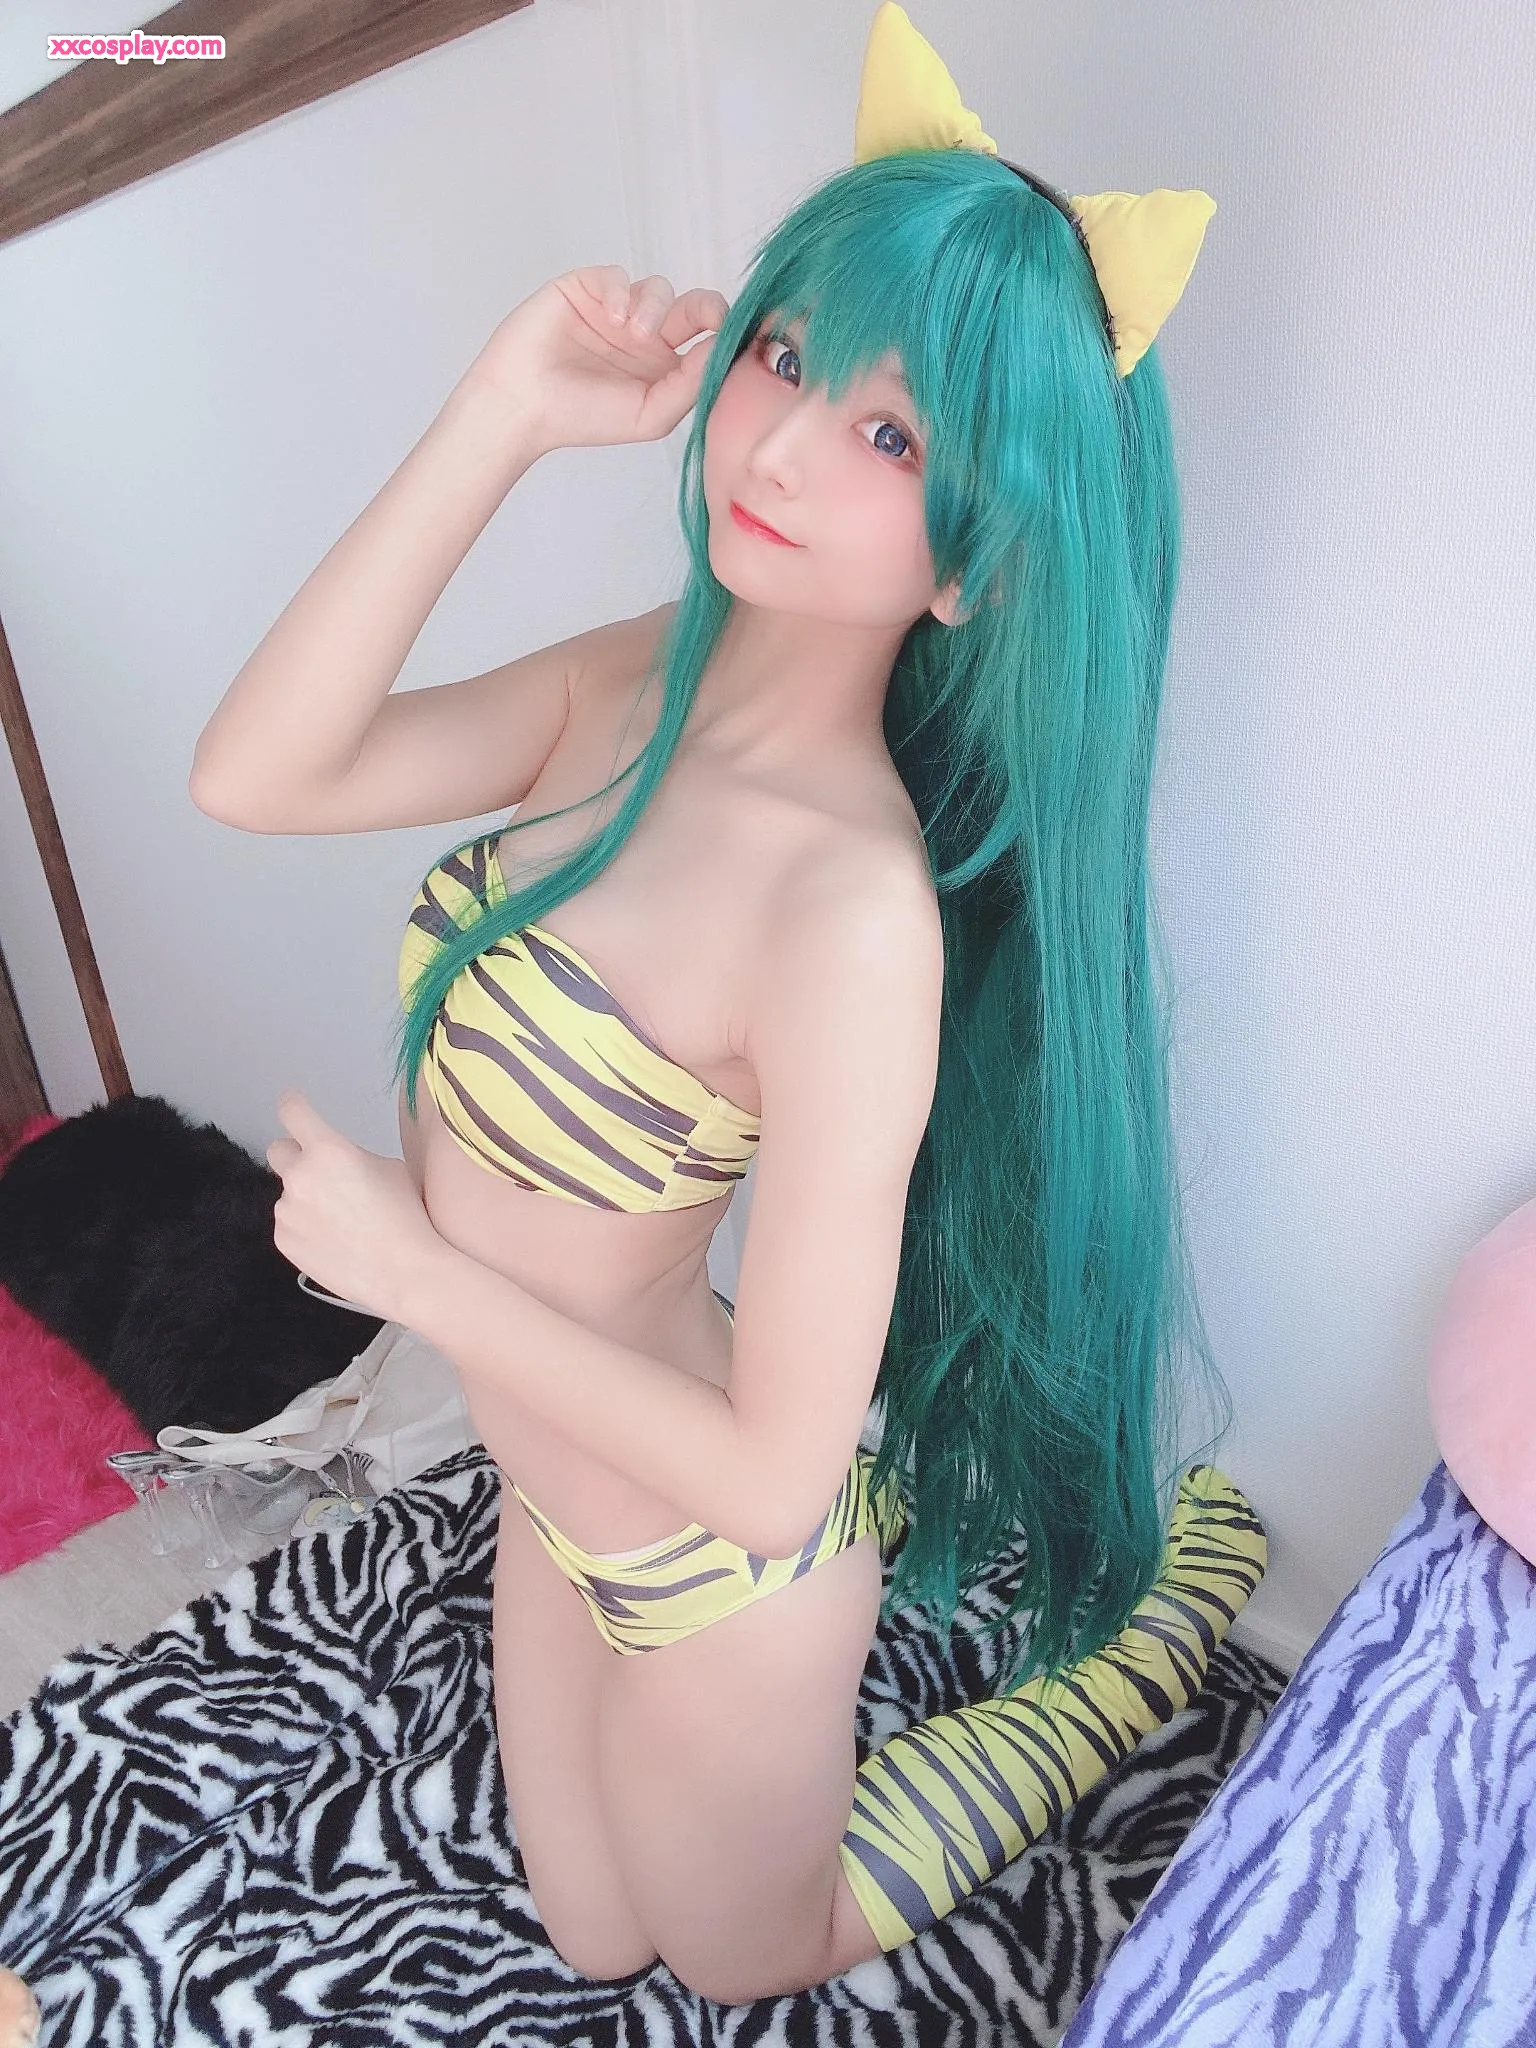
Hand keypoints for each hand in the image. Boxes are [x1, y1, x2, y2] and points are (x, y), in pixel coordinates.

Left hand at [266, 1089, 444, 1325]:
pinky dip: (305, 1226)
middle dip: (297, 1155)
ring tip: (340, 1221)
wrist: (404, 1271)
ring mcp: (287, 1211)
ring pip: (288, 1192)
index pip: (292, 1111)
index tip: (294, 1104)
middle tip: (323, 1172)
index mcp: (328, 1149)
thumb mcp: (389, 1168)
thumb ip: (355, 1156)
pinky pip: (289, 1222)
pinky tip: (333, 1241)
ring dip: (306, 1196)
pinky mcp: (283, 1240)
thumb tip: (341, 1162)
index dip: (293, 1104)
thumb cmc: (407, 1216)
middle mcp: (299, 1176)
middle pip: (278, 1149)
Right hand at [453, 265, 731, 454]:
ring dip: (654, 307)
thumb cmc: (583, 418)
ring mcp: (616, 311)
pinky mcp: (587, 289)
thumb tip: (722, 349)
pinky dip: (620, 293)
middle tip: (709, 317)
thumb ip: (691, 384)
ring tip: (634, 333)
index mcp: (664, 368)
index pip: (706, 342)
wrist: (524, 405)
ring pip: (657, 289)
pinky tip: (612, 318)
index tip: (734, 337)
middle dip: (707, 307)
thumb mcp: (652, 415)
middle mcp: (645, 337)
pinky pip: (617, 276)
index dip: (724, 335)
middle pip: (692, 307)